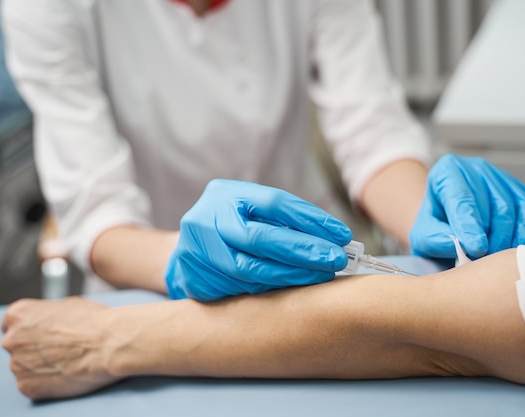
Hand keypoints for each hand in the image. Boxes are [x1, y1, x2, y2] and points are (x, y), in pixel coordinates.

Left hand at [1, 297, 119, 399]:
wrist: (108, 344)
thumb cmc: (95, 322)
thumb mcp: (69, 304)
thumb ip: (49, 314)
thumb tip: (50, 321)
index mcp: (18, 314)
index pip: (9, 324)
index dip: (28, 330)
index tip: (40, 336)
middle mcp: (11, 338)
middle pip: (15, 346)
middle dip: (32, 348)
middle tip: (58, 349)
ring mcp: (17, 364)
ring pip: (24, 367)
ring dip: (39, 366)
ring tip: (67, 362)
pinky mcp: (27, 387)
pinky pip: (32, 386)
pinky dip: (46, 383)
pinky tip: (66, 374)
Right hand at [165, 179, 352, 300]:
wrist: (183, 253)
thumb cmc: (229, 229)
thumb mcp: (249, 211)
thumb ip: (282, 221)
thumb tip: (333, 238)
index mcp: (224, 195)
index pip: (273, 203)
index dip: (310, 220)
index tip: (341, 235)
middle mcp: (205, 220)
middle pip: (260, 237)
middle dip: (303, 250)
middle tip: (336, 259)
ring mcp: (196, 252)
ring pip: (250, 269)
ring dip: (291, 275)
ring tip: (320, 275)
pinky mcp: (194, 281)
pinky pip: (239, 289)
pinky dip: (270, 290)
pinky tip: (293, 289)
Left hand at [409, 154, 524, 258]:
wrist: (445, 219)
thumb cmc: (434, 224)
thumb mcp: (423, 234)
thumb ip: (436, 239)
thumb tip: (459, 245)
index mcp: (447, 171)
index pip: (461, 198)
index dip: (470, 225)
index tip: (476, 248)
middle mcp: (475, 168)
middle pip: (492, 204)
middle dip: (492, 237)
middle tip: (485, 260)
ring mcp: (500, 177)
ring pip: (513, 209)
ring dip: (507, 238)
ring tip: (494, 257)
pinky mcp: (519, 190)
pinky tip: (513, 248)